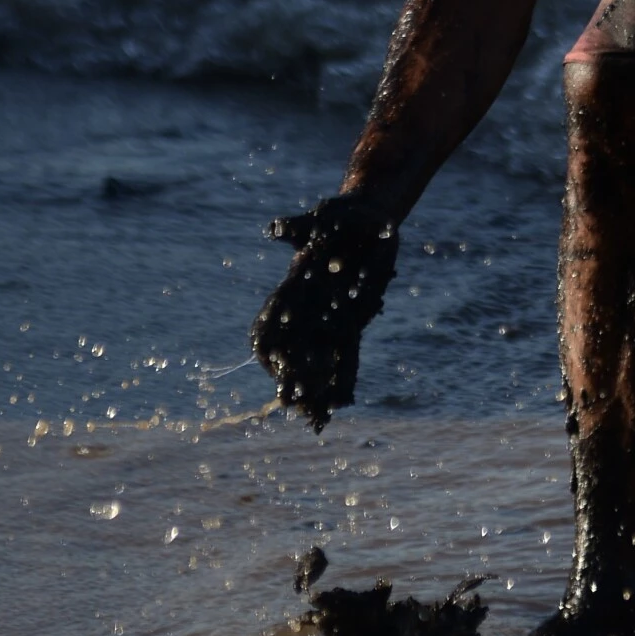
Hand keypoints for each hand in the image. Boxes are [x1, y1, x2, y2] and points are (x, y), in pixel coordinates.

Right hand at [251, 195, 398, 429]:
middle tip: (294, 404)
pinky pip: (345, 356)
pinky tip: (342, 402)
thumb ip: (297, 226)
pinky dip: (342, 378)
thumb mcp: (320, 218)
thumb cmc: (339, 217)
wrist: (367, 222)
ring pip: (317, 362)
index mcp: (292, 289)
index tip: (269, 364)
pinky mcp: (351, 324)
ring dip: (317, 388)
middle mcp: (307, 311)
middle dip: (294, 377)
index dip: (268, 347)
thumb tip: (275, 228)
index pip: (270, 325)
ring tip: (316, 418)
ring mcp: (328, 320)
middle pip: (294, 352)